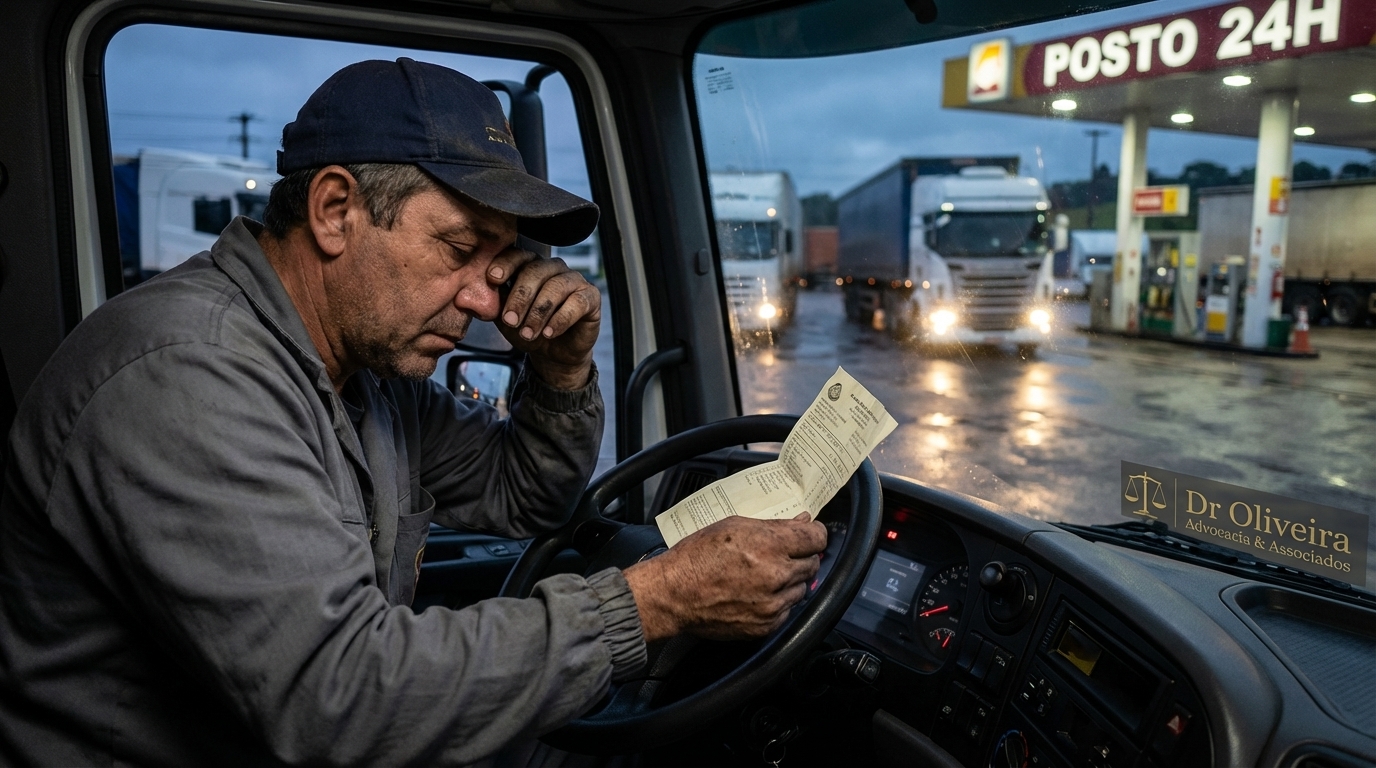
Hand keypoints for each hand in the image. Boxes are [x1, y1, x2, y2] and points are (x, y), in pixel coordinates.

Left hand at [487, 248, 599, 389]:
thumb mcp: (505, 318)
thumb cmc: (529, 330)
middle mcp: (554, 268)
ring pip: (556, 287)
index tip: (493, 279)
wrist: (554, 355)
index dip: (506, 264)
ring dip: (539, 312)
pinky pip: (577, 302)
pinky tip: (550, 333)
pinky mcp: (591, 297)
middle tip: (510, 321)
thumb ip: (491, 304)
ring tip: (530, 333)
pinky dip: (561, 319)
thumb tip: (466, 296)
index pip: (518, 255)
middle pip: (536, 271)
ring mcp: (574, 280)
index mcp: (531, 266)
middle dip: (520, 297)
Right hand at [623, 514, 827, 641]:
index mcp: (769, 545)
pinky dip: (778, 602)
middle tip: (781, 554)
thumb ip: (773, 525)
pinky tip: (757, 593)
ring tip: (763, 575)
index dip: (814, 534)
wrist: (673, 594)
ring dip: (789, 581)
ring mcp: (772, 604)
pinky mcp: (766, 625)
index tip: (809, 535)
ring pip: (801, 589)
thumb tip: (802, 522)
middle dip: (800, 556)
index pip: (816, 538)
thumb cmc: (696, 557)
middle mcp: (775, 575)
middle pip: (812, 564)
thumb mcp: (733, 526)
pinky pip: (787, 611)